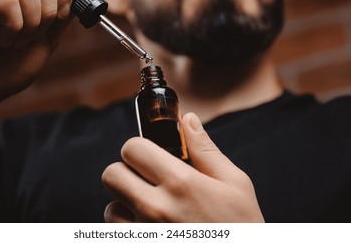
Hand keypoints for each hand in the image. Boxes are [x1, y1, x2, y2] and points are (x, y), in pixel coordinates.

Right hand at [0, 0, 93, 117]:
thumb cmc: (11, 63)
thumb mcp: (49, 33)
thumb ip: (66, 6)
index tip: (58, 19)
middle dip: (50, 10)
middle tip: (35, 34)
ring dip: (32, 21)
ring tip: (18, 39)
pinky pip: (7, 0)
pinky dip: (15, 28)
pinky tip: (4, 41)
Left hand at [102, 113, 263, 222]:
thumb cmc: (240, 226)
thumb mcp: (234, 183)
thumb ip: (205, 149)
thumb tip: (187, 119)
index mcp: (180, 183)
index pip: (133, 148)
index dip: (140, 147)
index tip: (150, 154)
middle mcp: (156, 208)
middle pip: (112, 174)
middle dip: (126, 171)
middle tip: (147, 178)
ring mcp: (144, 232)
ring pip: (111, 206)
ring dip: (127, 203)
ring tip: (152, 207)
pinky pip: (116, 230)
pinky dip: (128, 225)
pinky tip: (151, 225)